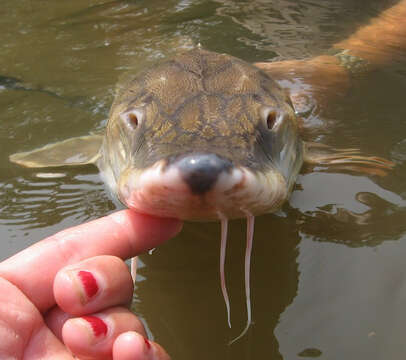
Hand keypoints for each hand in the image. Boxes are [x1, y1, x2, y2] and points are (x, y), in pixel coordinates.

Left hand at [0, 210, 181, 358]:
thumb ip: (52, 256)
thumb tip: (108, 233)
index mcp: (23, 301)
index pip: (83, 252)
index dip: (124, 230)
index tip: (162, 220)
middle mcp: (58, 329)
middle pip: (113, 284)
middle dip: (105, 282)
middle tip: (76, 302)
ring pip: (133, 324)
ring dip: (123, 324)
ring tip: (95, 341)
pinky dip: (147, 354)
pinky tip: (130, 353)